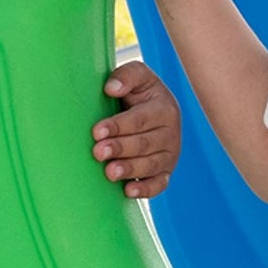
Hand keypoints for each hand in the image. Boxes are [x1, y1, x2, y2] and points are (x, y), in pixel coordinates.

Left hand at [91, 59, 181, 198]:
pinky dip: (146, 190)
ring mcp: (170, 154)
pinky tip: (129, 191)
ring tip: (110, 172)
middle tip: (98, 152)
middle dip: (120, 148)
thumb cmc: (139, 92)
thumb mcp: (137, 75)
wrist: (152, 110)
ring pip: (151, 165)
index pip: (140, 119)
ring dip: (130, 169)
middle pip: (145, 144)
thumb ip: (126, 76)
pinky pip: (159, 184)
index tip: (97, 131)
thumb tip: (111, 89)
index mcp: (164, 108)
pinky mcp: (166, 172)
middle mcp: (171, 133)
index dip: (118, 126)